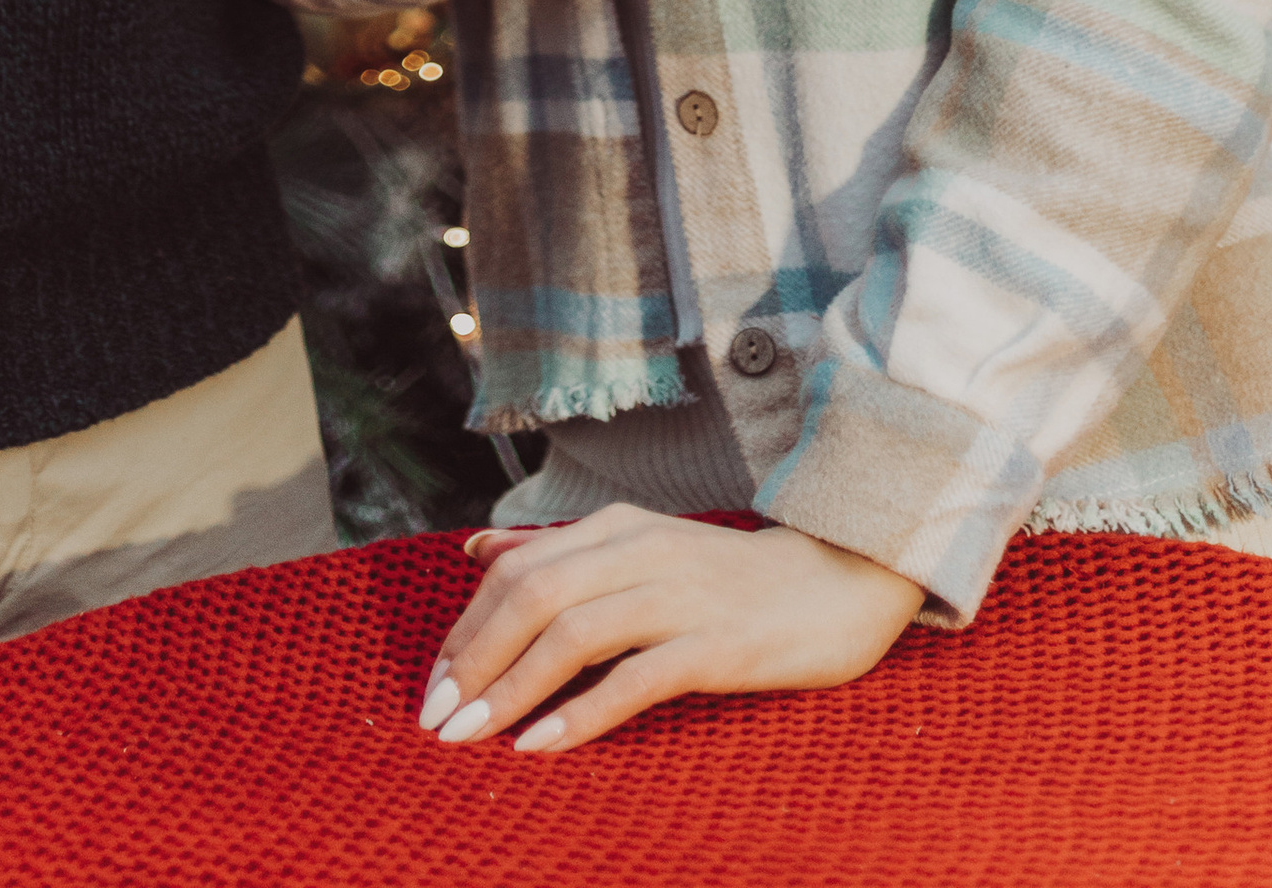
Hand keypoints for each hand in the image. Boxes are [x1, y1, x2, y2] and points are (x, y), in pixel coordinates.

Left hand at [416, 503, 922, 755]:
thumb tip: (476, 550)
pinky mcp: (715, 646)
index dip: (468, 625)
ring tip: (469, 735)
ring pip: (573, 633)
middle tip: (435, 717)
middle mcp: (639, 550)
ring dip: (511, 688)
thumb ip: (558, 551)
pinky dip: (581, 713)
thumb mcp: (637, 548)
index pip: (517, 568)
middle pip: (533, 595)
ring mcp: (678, 596)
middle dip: (474, 659)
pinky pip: (634, 680)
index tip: (434, 682)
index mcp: (616, 526)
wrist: (837, 581)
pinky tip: (540, 745)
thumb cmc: (727, 579)